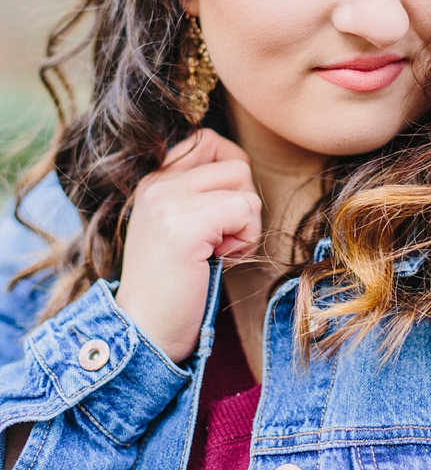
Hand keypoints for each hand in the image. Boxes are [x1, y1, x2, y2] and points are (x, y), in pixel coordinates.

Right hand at [115, 129, 261, 362]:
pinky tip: (221, 260)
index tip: (223, 212)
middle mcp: (157, 183)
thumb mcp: (178, 224)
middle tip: (221, 239)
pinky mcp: (186, 226)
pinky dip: (246, 240)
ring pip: (245, 189)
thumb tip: (241, 168)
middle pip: (236, 164)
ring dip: (246, 226)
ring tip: (219, 252)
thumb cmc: (172, 283)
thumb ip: (199, 192)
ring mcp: (169, 202)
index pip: (209, 140)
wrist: (144, 329)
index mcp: (154, 179)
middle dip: (243, 205)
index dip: (232, 172)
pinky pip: (245, 211)